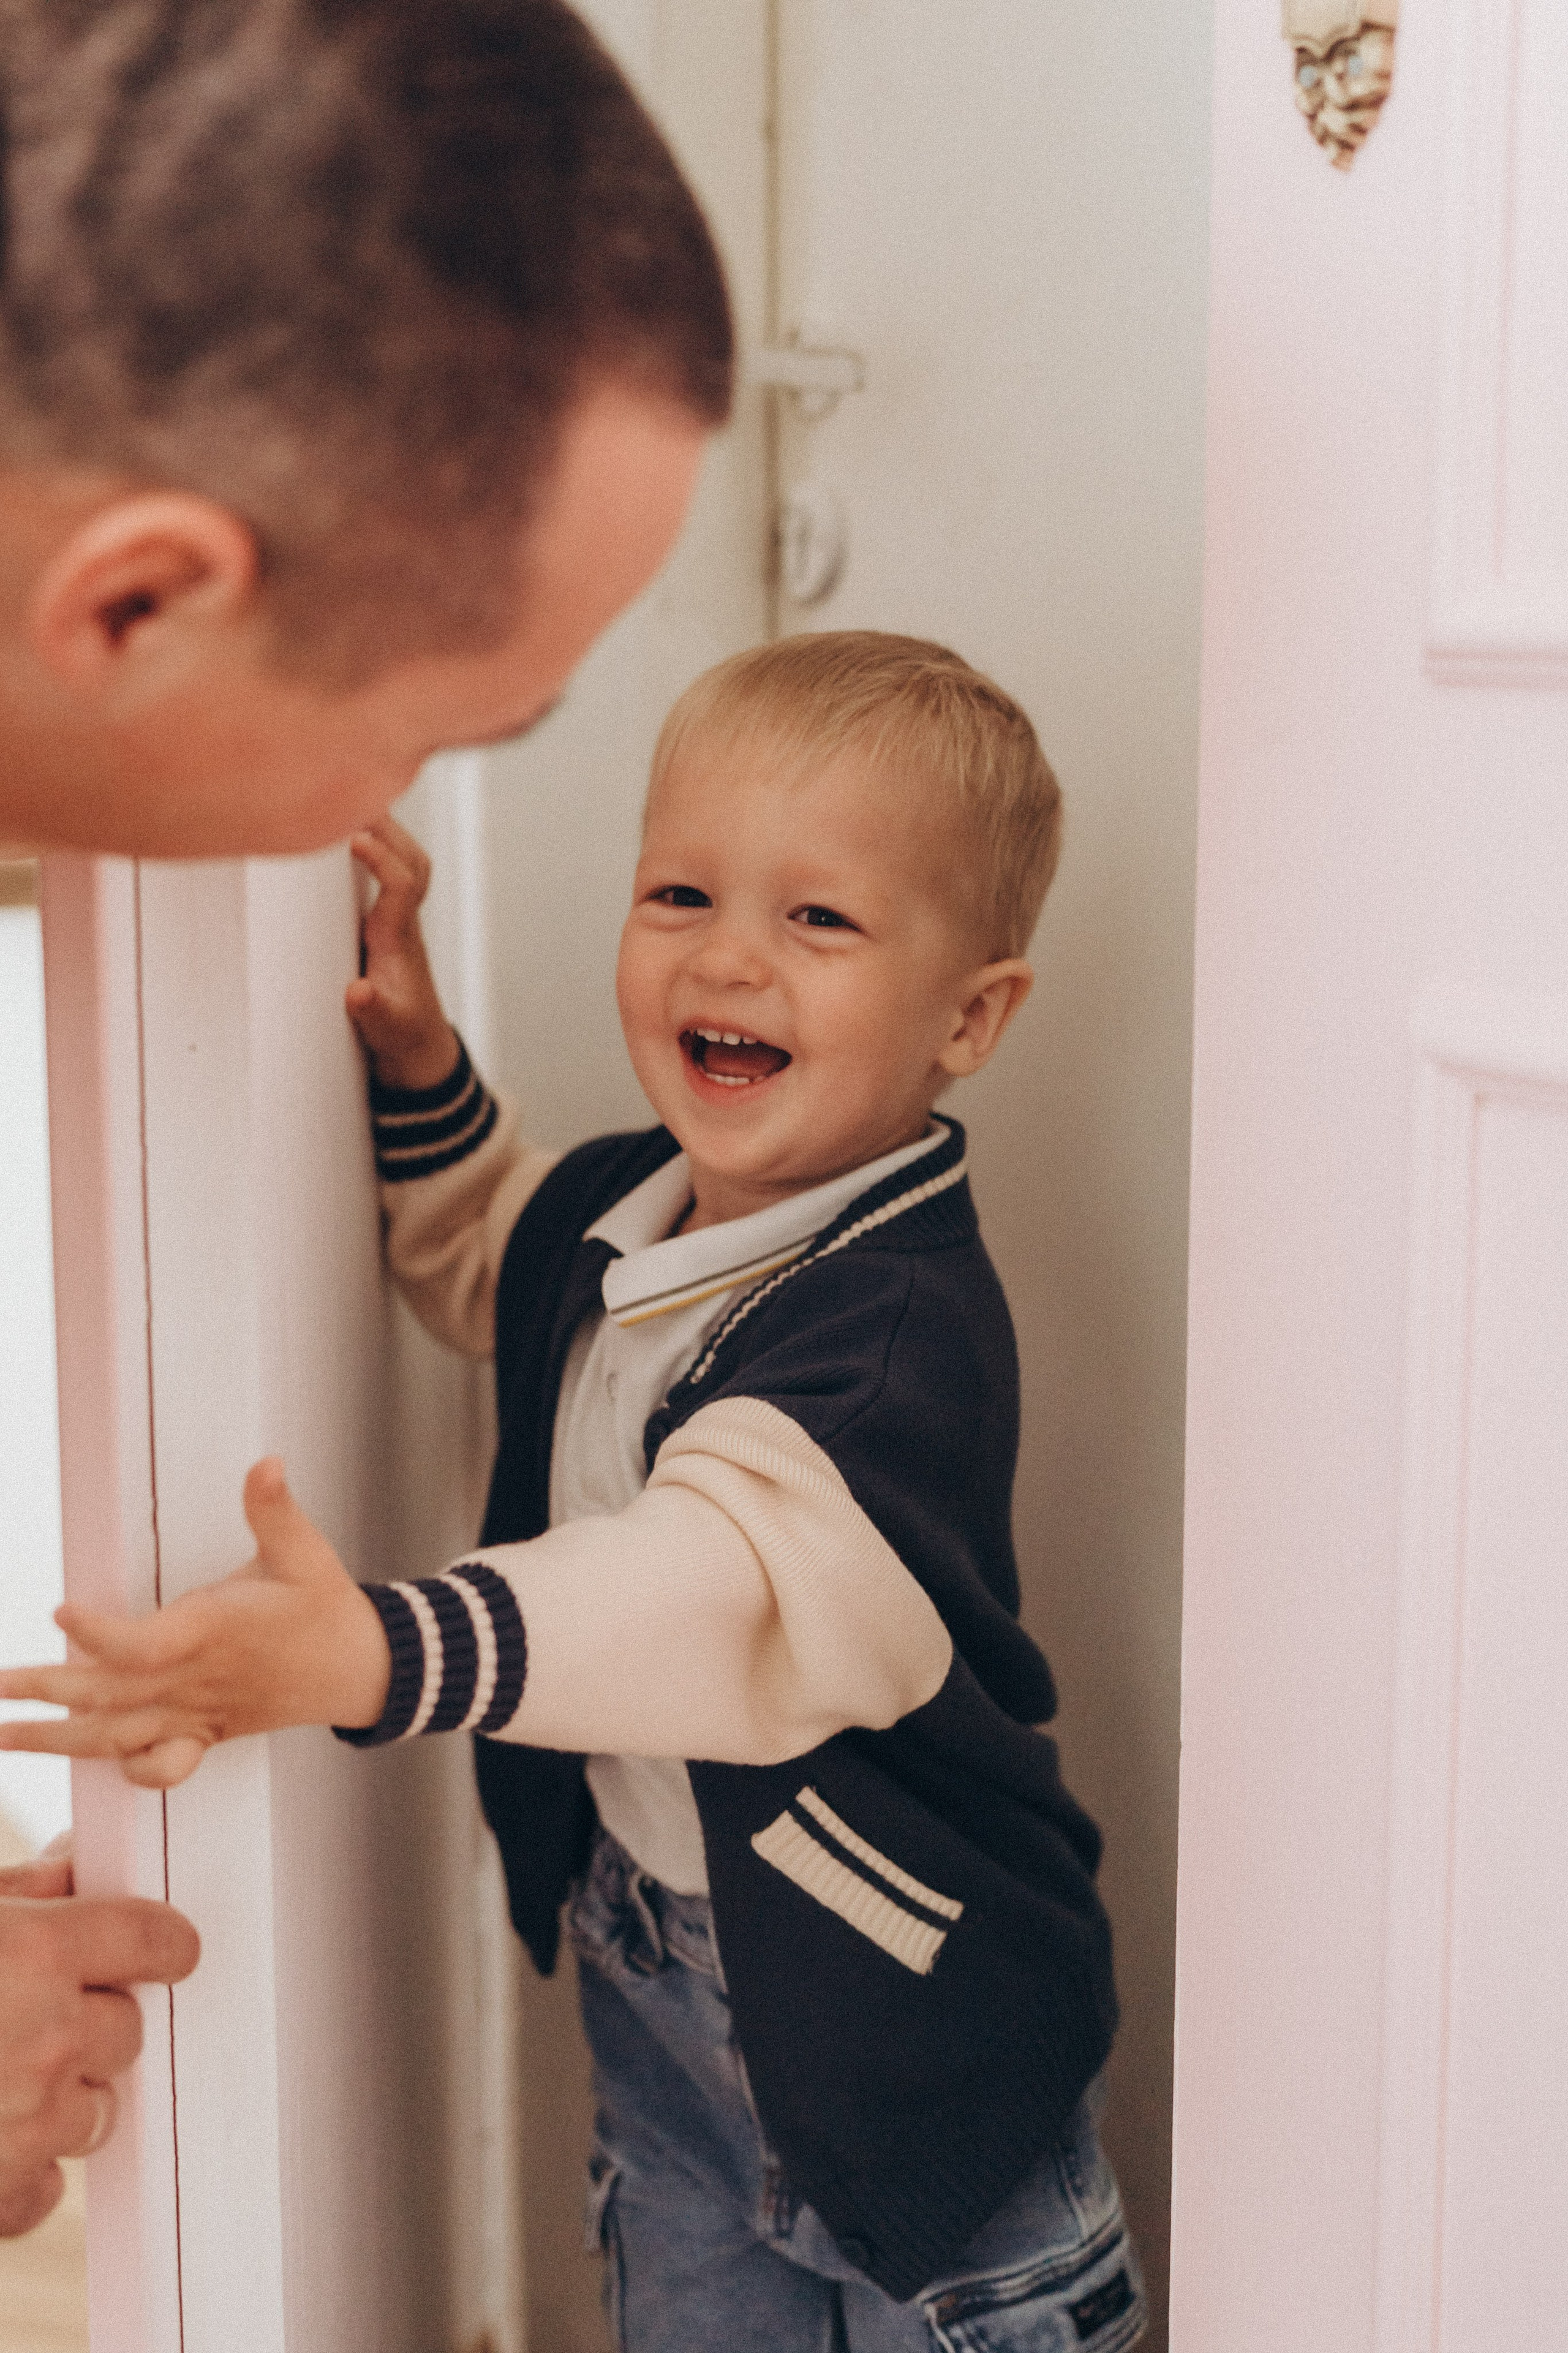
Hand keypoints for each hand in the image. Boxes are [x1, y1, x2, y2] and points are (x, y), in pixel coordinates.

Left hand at [0, 1460, 391, 1788]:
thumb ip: (275, 1509)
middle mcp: (198, 1680)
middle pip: (110, 1696)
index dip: (100, 1634)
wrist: (362, 1671)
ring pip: (117, 1737)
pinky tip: (81, 1756)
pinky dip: (120, 1767)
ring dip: (55, 1738)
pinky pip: (157, 1763)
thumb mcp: (306, 1552)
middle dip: (45, 1692)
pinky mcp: (205, 1732)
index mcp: (216, 1632)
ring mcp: (197, 1713)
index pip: (147, 1646)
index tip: (59, 1610)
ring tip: (2, 1734)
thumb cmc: (327, 1609)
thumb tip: (267, 1464)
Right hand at [0, 1866, 198, 2234]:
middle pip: (127, 2030)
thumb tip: (80, 1868)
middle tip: (27, 2016)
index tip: (160, 1950)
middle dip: (90, 2022)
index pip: (157, 1941)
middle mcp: (46, 2040)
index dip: (158, 1944)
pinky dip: (22, 2172)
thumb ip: (28, 1891)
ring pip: (96, 2110)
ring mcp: (24, 2125)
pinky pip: (47, 2188)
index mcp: (35, 1956)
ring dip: (60, 2098)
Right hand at [345, 814, 460, 1089]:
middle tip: (352, 786)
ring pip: (406, 859)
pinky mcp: (387, 922)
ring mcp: (398, 919)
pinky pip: (391, 870)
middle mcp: (403, 921)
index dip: (382, 858)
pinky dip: (376, 845)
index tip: (353, 836)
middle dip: (387, 825)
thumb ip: (371, 1011)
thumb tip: (358, 991)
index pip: (402, 884)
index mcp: (399, 939)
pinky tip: (351, 825)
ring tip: (353, 792)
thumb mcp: (383, 1029)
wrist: (418, 1048)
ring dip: (386, 829)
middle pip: (411, 858)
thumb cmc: (400, 1034)